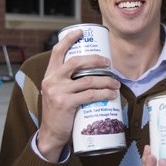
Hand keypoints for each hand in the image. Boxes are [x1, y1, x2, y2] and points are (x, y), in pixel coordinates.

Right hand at [37, 29, 119, 161]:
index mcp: (49, 75)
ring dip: (106, 81)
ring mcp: (58, 91)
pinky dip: (104, 94)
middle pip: (77, 62)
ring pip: (88, 80)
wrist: (51, 134)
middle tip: (108, 62)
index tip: (81, 31)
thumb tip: (91, 73)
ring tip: (116, 84)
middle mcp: (52, 80)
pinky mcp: (65, 103)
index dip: (69, 39)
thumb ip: (67, 82)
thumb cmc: (58, 112)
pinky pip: (90, 95)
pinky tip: (111, 95)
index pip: (57, 51)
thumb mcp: (57, 92)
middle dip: (96, 60)